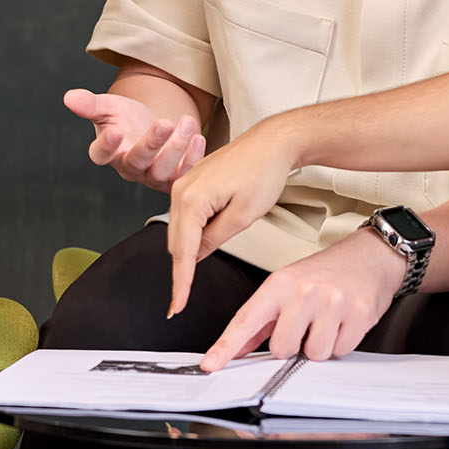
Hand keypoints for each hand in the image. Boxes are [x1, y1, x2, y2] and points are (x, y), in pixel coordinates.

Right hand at [63, 88, 205, 191]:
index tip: (115, 130)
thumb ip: (90, 104)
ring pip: (162, 170)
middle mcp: (129, 168)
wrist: (150, 125)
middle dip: (152, 143)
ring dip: (177, 147)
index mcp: (109, 153)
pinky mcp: (173, 177)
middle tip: (164, 122)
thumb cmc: (126, 118)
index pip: (101, 154)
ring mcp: (152, 175)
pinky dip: (193, 159)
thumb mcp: (108, 107)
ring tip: (187, 122)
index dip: (107, 145)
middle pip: (137, 162)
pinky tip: (198, 138)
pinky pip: (183, 175)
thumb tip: (68, 97)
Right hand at [166, 121, 300, 315]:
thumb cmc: (264, 172)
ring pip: (179, 228)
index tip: (177, 306)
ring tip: (195, 275)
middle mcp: (181, 189)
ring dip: (188, 250)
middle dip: (182, 269)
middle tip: (184, 299)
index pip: (182, 252)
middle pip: (175, 241)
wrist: (273, 141)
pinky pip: (186, 214)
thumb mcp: (244, 216)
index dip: (180, 283)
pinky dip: (192, 232)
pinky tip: (204, 242)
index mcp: (191, 199)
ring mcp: (185, 183)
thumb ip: (214, 239)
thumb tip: (196, 255)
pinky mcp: (193, 181)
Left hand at [199, 230, 404, 370]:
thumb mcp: (288, 285)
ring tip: (327, 321)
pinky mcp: (357, 313)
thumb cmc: (327, 271)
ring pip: (314, 354)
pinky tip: (343, 321)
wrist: (369, 256)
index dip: (226, 346)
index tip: (211, 364)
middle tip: (306, 325)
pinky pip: (340, 350)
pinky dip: (341, 342)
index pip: (246, 320)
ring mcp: (331, 302)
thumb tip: (238, 347)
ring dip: (320, 345)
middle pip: (282, 348)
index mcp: (280, 284)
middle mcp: (303, 291)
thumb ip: (262, 320)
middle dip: (294, 345)